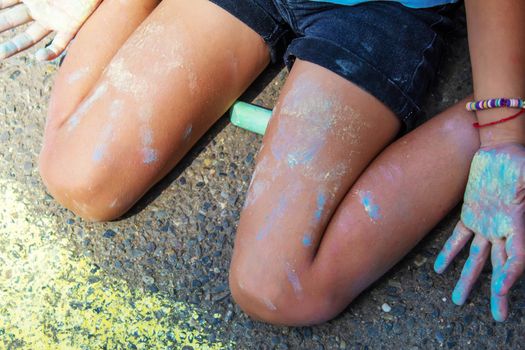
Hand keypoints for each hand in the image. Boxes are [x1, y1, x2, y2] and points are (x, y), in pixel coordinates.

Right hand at [0, 0, 100, 60]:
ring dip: (14, 46)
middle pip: (12, 20)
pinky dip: (49, 53)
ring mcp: (53, 19)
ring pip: (30, 37)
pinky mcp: (71, 27)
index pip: (4, 2)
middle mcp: (38, 8)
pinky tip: (39, 57)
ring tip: (0, 54)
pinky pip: (59, 45)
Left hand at [434, 143, 524, 321]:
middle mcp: (504, 230)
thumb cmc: (519, 160)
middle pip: (502, 267)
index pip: (518, 257)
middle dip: (500, 292)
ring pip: (477, 258)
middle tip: (499, 315)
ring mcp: (487, 225)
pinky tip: (440, 269)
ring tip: (458, 299)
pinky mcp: (471, 216)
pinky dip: (449, 252)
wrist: (500, 149)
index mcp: (520, 223)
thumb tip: (524, 198)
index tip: (500, 290)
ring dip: (469, 279)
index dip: (511, 275)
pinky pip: (459, 238)